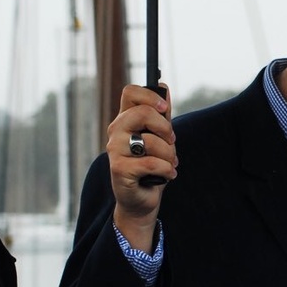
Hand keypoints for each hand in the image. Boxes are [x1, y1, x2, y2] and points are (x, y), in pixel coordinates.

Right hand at [108, 84, 176, 251]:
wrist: (142, 199)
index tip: (164, 109)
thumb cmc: (151, 165)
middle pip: (142, 113)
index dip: (149, 96)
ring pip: (150, 141)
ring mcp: (115, 150)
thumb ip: (162, 114)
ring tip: (170, 163)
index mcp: (125, 119)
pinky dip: (167, 170)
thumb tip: (163, 87)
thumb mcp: (160, 137)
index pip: (130, 92)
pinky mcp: (119, 169)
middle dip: (165, 128)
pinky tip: (168, 175)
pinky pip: (152, 163)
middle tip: (172, 141)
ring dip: (169, 154)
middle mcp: (116, 131)